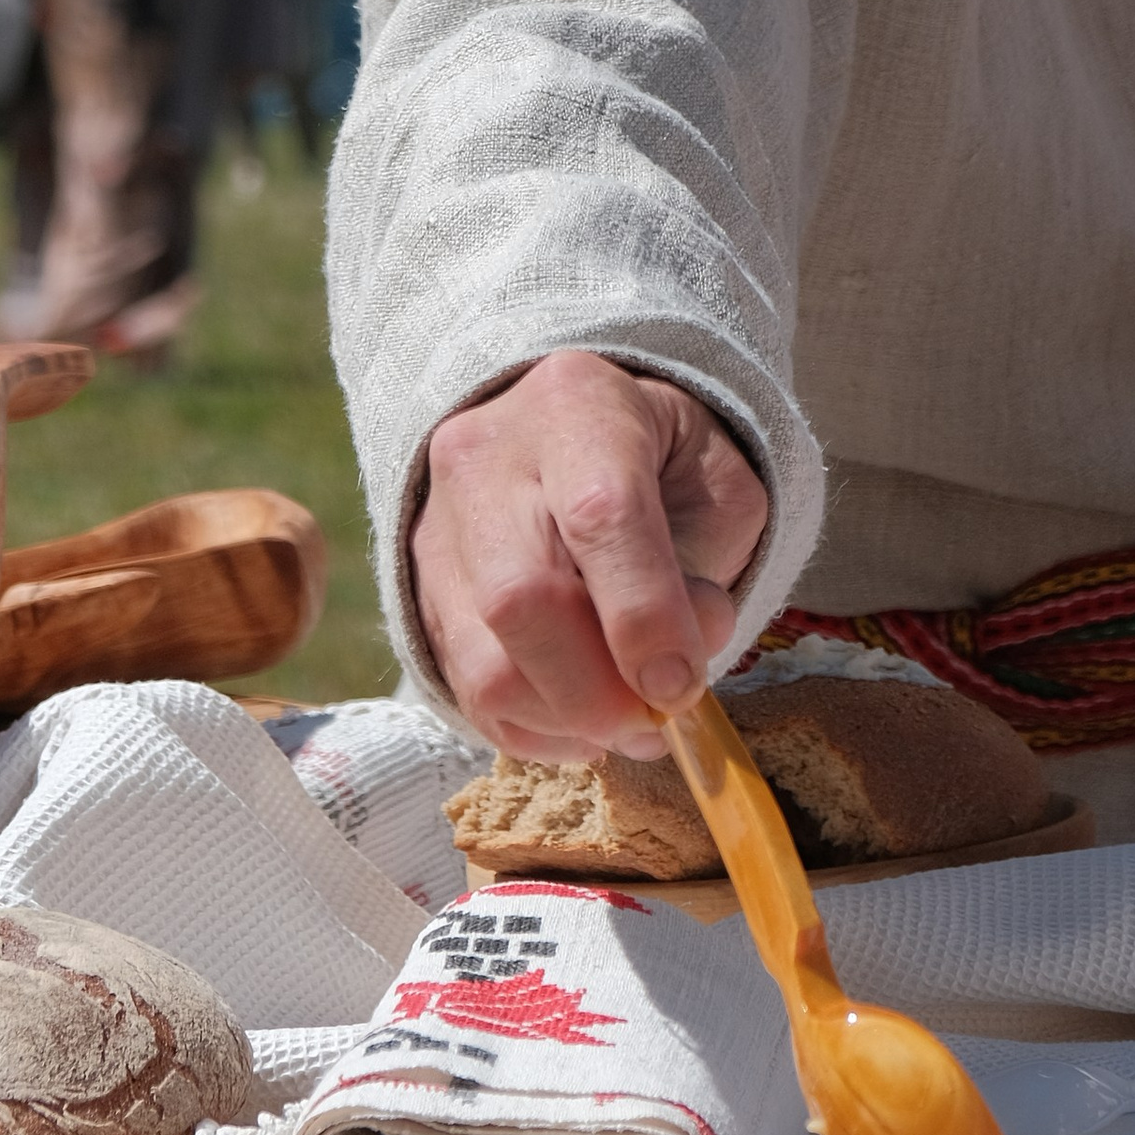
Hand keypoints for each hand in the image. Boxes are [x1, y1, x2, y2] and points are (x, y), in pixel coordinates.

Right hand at [412, 350, 770, 757]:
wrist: (566, 432)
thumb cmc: (659, 461)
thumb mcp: (715, 480)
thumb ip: (708, 566)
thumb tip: (669, 670)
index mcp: (577, 404)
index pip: (601, 515)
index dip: (644, 615)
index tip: (680, 687)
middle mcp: (487, 458)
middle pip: (524, 599)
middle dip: (600, 691)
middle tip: (655, 724)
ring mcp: (438, 528)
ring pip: (485, 664)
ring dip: (568, 722)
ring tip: (627, 725)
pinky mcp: (419, 592)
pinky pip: (465, 691)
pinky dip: (532, 731)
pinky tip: (581, 724)